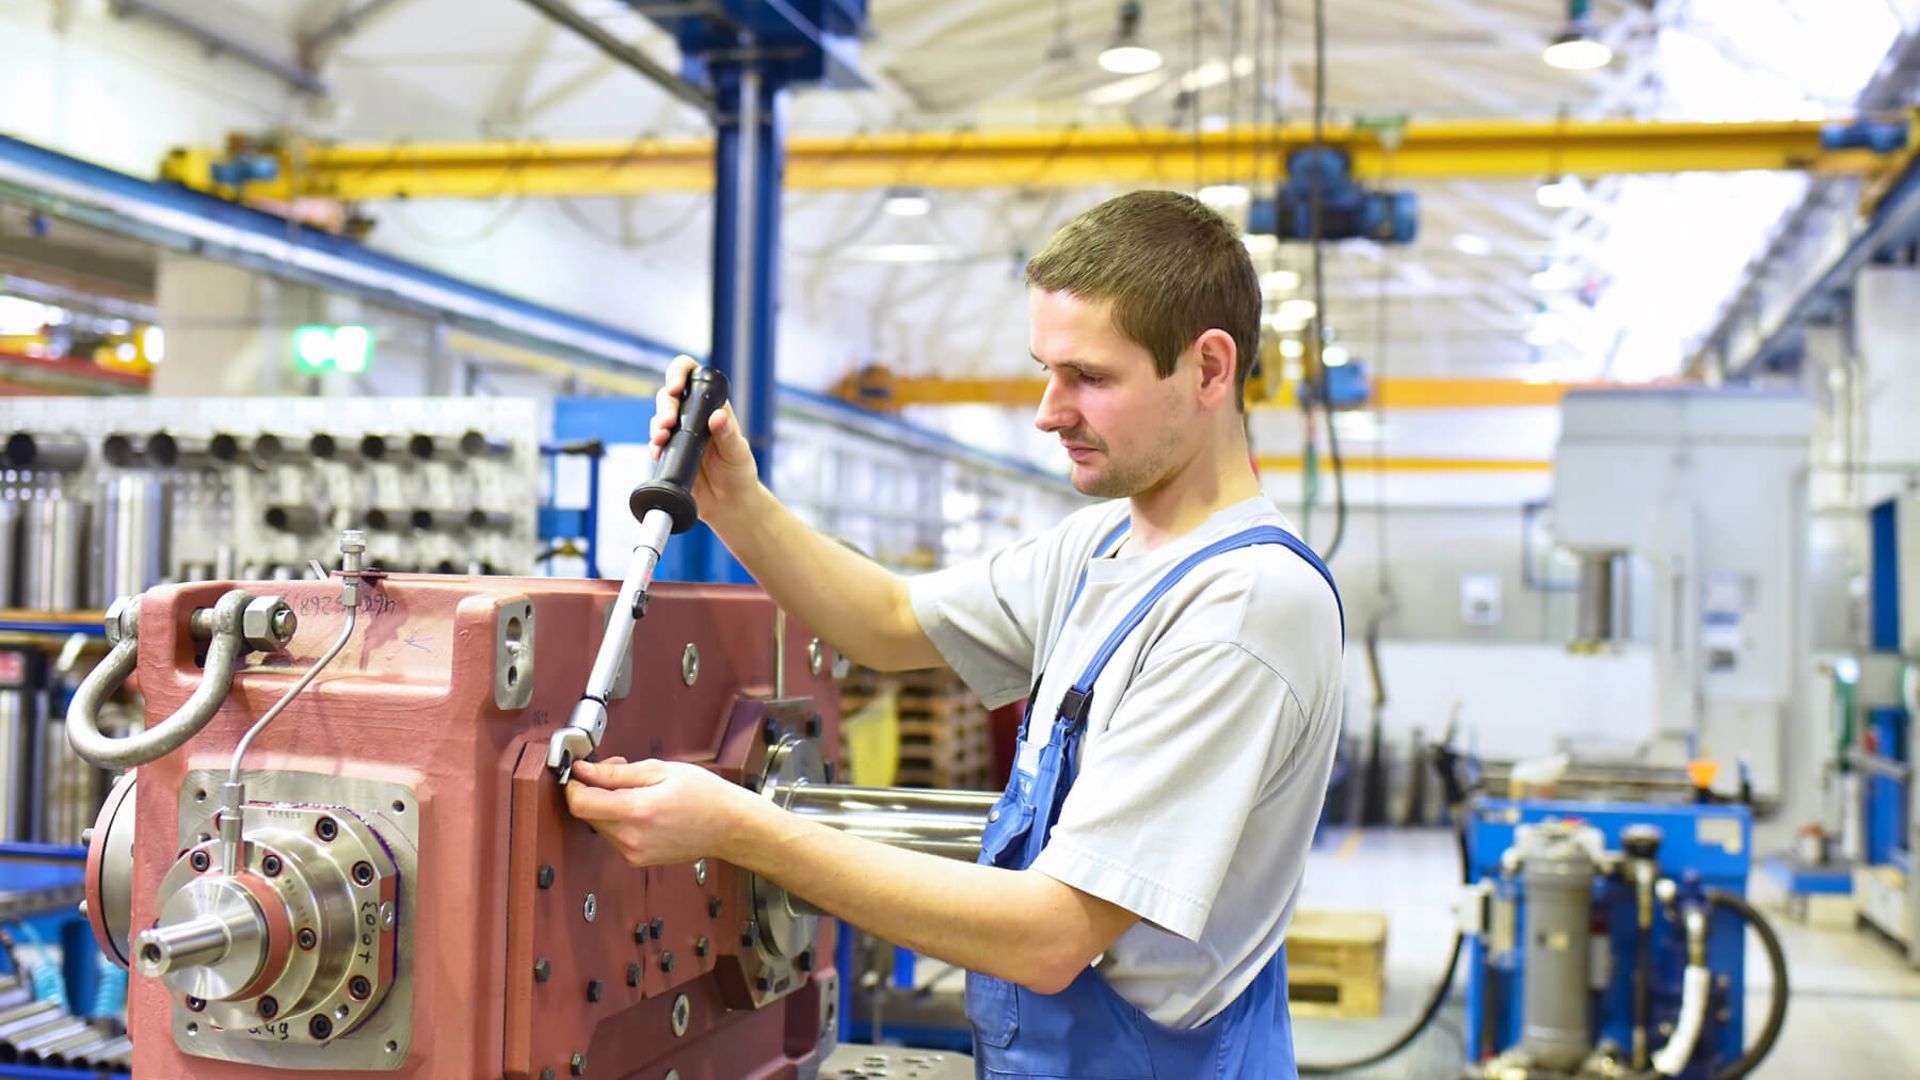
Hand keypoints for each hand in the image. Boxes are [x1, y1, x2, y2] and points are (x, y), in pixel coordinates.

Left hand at [564, 757, 768, 867]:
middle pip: (587, 813)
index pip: (580, 804)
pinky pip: (613, 835)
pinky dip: (618, 818)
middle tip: (617, 769)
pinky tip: (640, 806)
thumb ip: (616, 772)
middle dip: (593, 788)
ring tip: (636, 788)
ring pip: (598, 824)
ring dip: (606, 803)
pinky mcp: (636, 859)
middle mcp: (631, 838)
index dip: (573, 784)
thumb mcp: (660, 770)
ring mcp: (633, 853)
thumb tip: (584, 770)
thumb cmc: (705, 796)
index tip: (579, 772)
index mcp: (637, 811)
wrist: (729, 827)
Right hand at [651, 356, 759, 522]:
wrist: (729, 504)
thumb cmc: (740, 474)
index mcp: (713, 406)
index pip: (693, 375)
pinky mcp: (670, 451)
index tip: (675, 387)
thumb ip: (728, 435)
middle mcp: (694, 415)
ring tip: (660, 439)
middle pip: (669, 396)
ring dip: (656, 426)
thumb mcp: (738, 453)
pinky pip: (655, 443)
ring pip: (659, 418)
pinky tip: (658, 453)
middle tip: (667, 423)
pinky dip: (653, 446)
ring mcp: (680, 433)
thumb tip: (717, 416)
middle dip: (664, 406)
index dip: (679, 373)